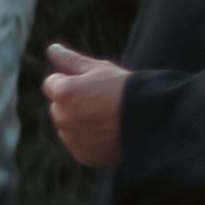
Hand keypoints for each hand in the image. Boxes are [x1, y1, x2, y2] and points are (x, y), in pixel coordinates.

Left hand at [44, 43, 127, 169]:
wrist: (152, 120)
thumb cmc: (125, 89)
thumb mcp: (99, 69)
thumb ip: (70, 60)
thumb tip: (51, 49)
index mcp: (64, 92)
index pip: (52, 84)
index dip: (72, 82)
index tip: (92, 85)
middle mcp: (62, 117)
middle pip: (58, 107)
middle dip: (72, 103)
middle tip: (102, 101)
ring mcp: (71, 139)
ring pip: (66, 127)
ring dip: (78, 122)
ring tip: (107, 118)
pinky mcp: (82, 155)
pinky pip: (78, 144)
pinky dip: (88, 140)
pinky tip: (109, 133)